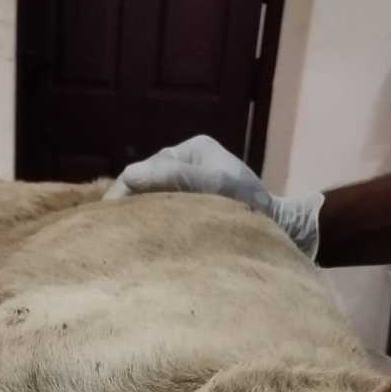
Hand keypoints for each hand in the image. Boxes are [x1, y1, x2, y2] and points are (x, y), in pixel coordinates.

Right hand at [104, 135, 323, 258]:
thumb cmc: (251, 209)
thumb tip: (129, 176)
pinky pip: (164, 215)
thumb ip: (174, 177)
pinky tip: (145, 242)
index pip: (146, 168)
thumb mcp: (215, 187)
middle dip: (130, 206)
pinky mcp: (194, 208)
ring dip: (140, 219)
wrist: (281, 235)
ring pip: (152, 201)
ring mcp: (191, 186)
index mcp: (194, 149)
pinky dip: (153, 227)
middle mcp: (189, 163)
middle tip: (114, 235)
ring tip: (128, 241)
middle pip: (146, 184)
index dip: (124, 192)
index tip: (109, 220)